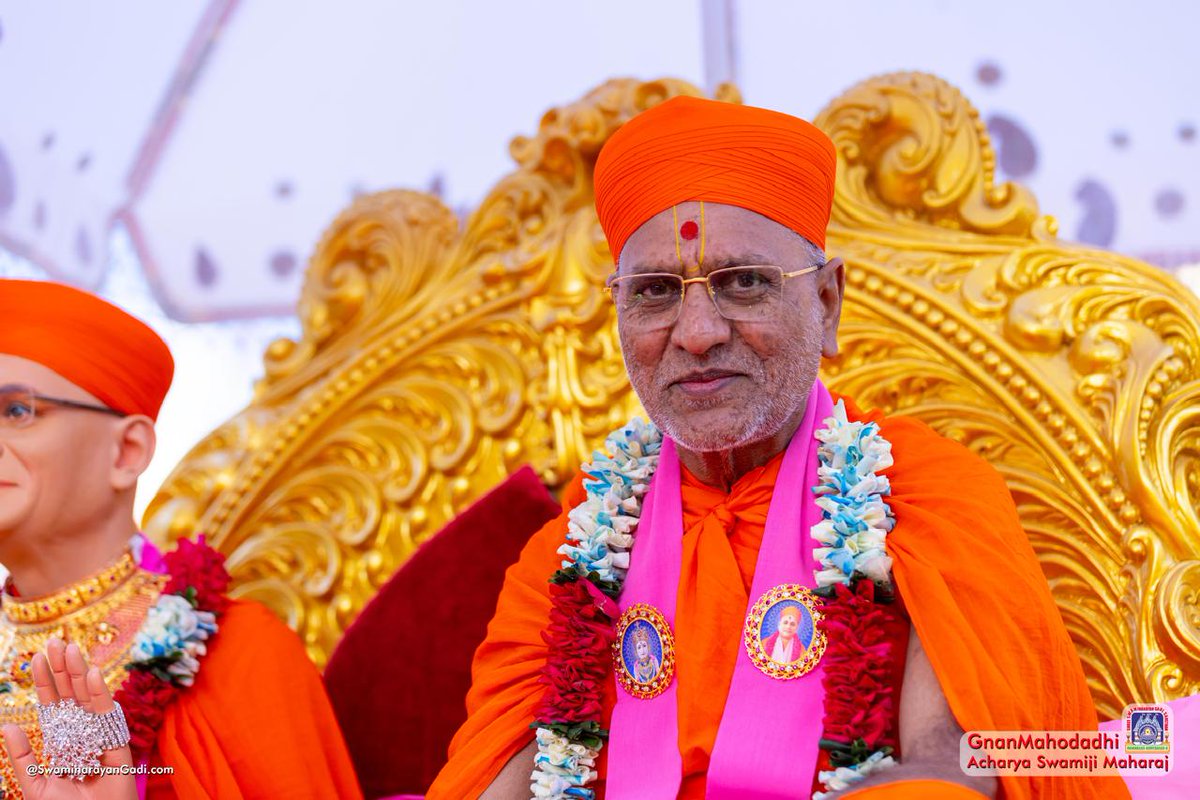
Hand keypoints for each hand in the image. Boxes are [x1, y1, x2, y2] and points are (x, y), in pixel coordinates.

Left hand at [1, 638, 136, 799]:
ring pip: (88, 699)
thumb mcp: (35, 786)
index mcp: (61, 743)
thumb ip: (22, 759)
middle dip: (62, 670)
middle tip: (55, 642)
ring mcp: (100, 736)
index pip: (52, 706)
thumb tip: (7, 726)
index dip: (44, 683)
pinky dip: (100, 694)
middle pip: (71, 696)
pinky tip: (91, 674)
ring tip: (70, 648)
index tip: (35, 658)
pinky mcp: (118, 743)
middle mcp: (81, 735)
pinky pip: (107, 715)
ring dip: (79, 673)